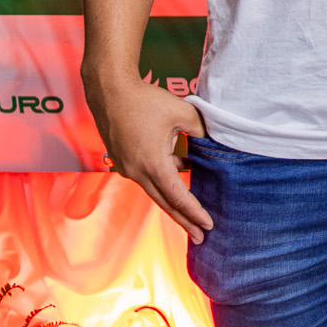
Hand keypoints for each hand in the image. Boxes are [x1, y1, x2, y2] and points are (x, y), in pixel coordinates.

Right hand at [85, 76, 212, 243]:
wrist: (109, 90)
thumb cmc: (145, 99)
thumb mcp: (183, 112)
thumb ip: (203, 131)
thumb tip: (216, 143)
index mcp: (153, 164)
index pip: (178, 196)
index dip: (195, 212)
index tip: (208, 225)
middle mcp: (136, 171)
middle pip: (165, 203)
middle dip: (184, 221)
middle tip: (200, 237)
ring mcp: (127, 167)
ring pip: (155, 191)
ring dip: (173, 203)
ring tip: (191, 216)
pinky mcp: (123, 160)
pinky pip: (147, 177)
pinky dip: (163, 182)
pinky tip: (181, 174)